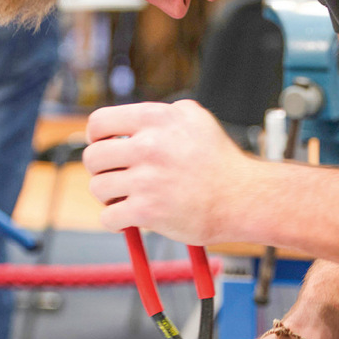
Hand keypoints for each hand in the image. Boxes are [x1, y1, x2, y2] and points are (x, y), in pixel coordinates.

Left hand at [83, 99, 253, 242]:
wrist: (244, 198)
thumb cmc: (221, 163)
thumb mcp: (195, 119)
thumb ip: (160, 115)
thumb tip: (123, 125)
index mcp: (158, 120)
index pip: (100, 122)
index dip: (95, 137)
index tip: (103, 147)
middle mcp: (150, 146)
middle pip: (93, 157)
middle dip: (101, 171)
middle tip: (116, 178)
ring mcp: (148, 180)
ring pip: (98, 188)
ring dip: (109, 197)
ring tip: (128, 199)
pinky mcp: (148, 211)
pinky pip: (109, 217)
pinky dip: (117, 222)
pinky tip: (132, 220)